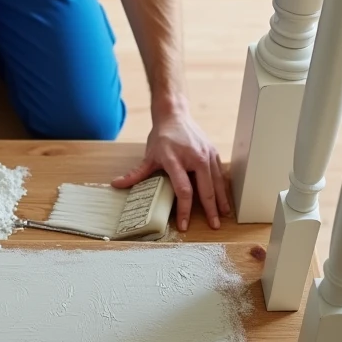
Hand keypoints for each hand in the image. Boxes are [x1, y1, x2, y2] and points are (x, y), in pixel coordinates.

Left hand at [113, 102, 230, 230]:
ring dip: (220, 201)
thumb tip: (116, 185)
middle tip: (213, 226)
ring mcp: (206, 154)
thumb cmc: (162, 137)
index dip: (184, 209)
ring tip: (223, 216)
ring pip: (217, 182)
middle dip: (210, 210)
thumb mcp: (149, 156)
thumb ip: (136, 174)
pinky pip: (220, 173)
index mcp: (175, 159)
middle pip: (205, 188)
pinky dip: (222, 188)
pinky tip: (224, 199)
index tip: (184, 224)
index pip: (183, 189)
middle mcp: (194, 157)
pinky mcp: (213, 152)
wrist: (174, 115)